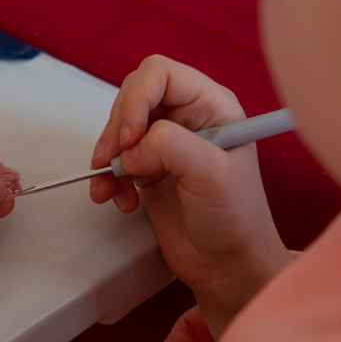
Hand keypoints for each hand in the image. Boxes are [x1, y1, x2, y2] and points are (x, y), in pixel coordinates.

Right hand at [90, 55, 290, 336]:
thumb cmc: (233, 219)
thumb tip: (129, 150)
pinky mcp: (148, 169)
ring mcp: (166, 144)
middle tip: (114, 162)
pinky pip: (115, 160)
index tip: (129, 138)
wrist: (227, 267)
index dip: (137, 99)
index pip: (160, 74)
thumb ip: (170, 146)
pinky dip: (107, 179)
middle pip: (133, 96)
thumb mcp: (210, 175)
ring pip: (119, 129)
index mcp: (211, 105)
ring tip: (110, 189)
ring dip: (107, 157)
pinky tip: (117, 201)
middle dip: (117, 129)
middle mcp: (187, 117)